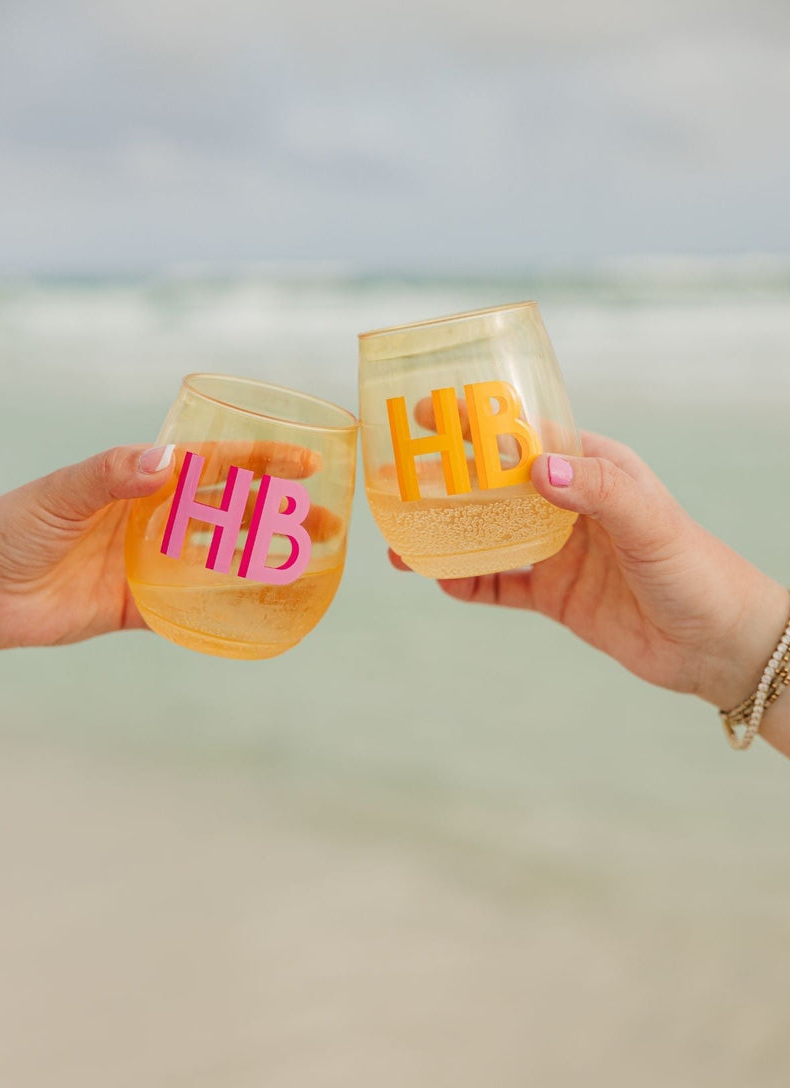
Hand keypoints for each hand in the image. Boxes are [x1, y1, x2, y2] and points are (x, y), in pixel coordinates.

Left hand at [0, 440, 328, 650]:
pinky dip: (226, 611)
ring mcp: (149, 564)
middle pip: (228, 513)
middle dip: (278, 514)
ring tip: (308, 563)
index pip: (211, 465)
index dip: (259, 461)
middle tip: (326, 522)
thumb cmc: (10, 529)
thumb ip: (109, 475)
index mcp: (139, 481)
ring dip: (263, 560)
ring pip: (219, 560)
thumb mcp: (60, 494)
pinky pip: (191, 611)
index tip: (304, 461)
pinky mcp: (138, 608)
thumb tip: (165, 461)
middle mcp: (152, 519)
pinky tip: (263, 611)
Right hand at [390, 426, 789, 752]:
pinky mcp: (554, 596)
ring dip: (446, 537)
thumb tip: (537, 467)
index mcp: (594, 469)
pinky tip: (439, 580)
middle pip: (495, 486)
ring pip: (488, 537)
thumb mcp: (652, 522)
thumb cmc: (697, 570)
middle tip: (396, 479)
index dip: (477, 425)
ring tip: (401, 542)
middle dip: (446, 482)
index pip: (526, 436)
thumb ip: (599, 491)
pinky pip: (499, 585)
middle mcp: (570, 505)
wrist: (717, 647)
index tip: (430, 413)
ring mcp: (558, 552)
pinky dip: (467, 582)